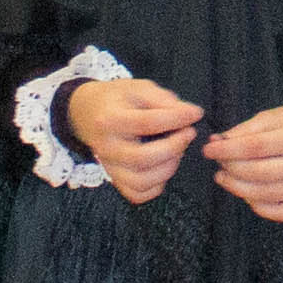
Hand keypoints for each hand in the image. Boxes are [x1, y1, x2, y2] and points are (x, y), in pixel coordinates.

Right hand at [73, 74, 202, 205]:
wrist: (86, 112)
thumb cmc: (117, 99)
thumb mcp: (138, 88)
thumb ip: (164, 100)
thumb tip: (191, 114)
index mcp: (110, 119)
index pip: (148, 122)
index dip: (177, 119)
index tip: (195, 113)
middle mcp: (107, 147)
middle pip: (143, 158)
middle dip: (174, 147)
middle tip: (188, 133)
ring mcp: (109, 166)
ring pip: (141, 182)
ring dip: (168, 168)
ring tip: (177, 150)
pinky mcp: (114, 179)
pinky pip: (137, 194)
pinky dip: (156, 185)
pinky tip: (163, 166)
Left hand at [205, 99, 282, 222]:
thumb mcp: (277, 115)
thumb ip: (247, 129)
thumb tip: (217, 142)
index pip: (254, 147)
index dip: (227, 150)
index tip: (208, 149)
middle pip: (257, 173)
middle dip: (230, 169)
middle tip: (217, 163)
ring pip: (265, 195)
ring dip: (237, 188)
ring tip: (224, 177)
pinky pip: (279, 212)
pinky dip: (257, 206)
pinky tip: (246, 193)